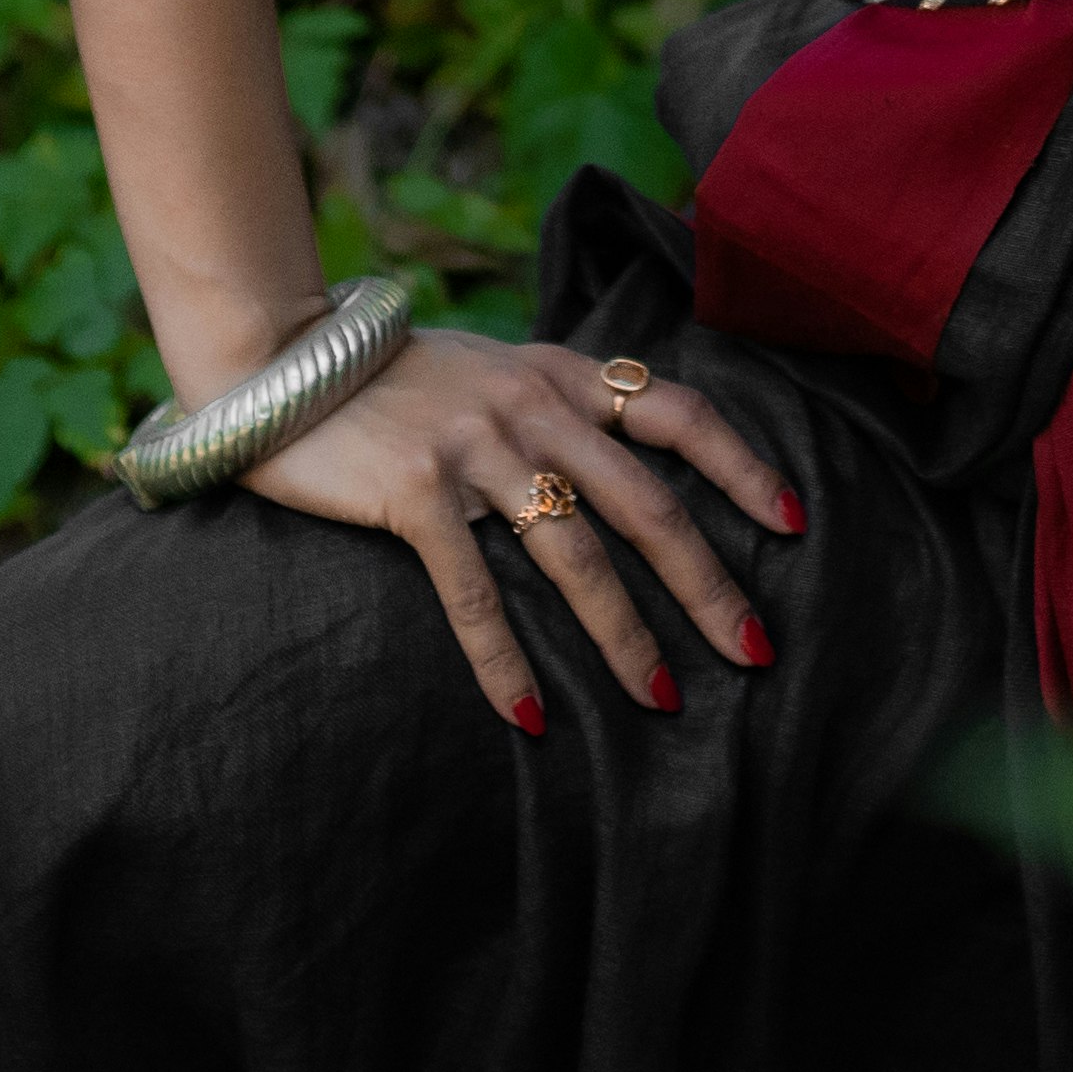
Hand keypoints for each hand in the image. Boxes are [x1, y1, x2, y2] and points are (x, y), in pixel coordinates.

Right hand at [235, 327, 801, 731]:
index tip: (792, 525)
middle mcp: (532, 406)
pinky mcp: (413, 490)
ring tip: (662, 699)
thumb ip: (555, 404)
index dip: (742, 468)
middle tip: (753, 650)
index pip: (679, 414)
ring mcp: (473, 447)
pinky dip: (504, 658)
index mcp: (560, 376)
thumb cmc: (392, 377)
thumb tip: (625, 459)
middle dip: (706, 582)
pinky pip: (474, 587)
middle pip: (646, 502)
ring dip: (625, 634)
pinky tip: (531, 715)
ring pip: (574, 553)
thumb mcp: (493, 370)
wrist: (280, 357)